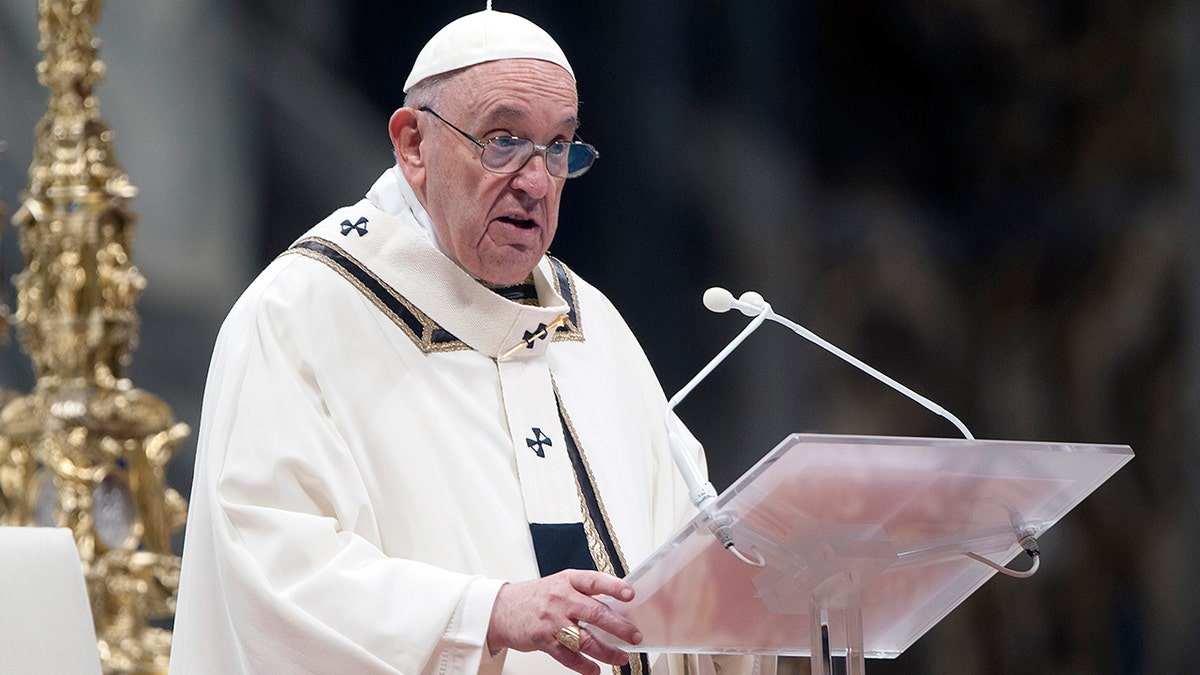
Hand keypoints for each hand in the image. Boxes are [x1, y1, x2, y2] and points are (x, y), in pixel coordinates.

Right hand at [486, 569, 642, 674]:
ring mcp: (551, 620)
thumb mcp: (559, 585)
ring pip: (584, 639)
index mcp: (567, 580)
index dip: (614, 587)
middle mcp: (560, 598)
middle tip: (634, 636)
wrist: (501, 609)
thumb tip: (614, 603)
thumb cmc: (534, 597)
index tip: (630, 595)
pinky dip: (583, 665)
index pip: (594, 581)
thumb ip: (584, 592)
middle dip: (619, 627)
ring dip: (606, 651)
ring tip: (620, 657)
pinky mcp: (543, 640)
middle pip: (595, 613)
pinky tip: (594, 669)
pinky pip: (567, 656)